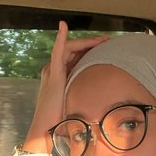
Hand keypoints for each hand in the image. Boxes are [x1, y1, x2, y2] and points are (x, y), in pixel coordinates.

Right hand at [24, 21, 107, 152]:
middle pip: (74, 49)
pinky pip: (57, 52)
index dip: (90, 49)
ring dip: (86, 42)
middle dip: (91, 43)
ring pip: (69, 48)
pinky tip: (63, 26)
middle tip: (108, 40)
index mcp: (60, 75)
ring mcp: (52, 70)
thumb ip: (84, 95)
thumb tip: (101, 98)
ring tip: (101, 39)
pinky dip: (60, 38)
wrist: (46, 129)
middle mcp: (54, 69)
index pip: (75, 56)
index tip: (105, 47)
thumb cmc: (61, 120)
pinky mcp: (53, 74)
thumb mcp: (76, 103)